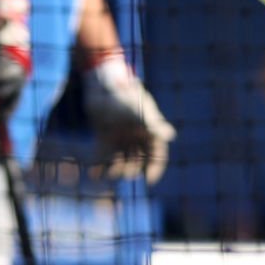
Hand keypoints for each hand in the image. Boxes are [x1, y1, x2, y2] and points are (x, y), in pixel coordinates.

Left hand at [80, 52, 176, 184]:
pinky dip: (99, 165)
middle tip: (125, 174)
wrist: (101, 84)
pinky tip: (94, 175)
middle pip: (138, 159)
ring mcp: (120, 136)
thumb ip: (153, 125)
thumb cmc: (124, 95)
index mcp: (149, 129)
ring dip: (116, 169)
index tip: (148, 180)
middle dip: (133, 169)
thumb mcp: (138, 111)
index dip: (155, 167)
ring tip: (110, 174)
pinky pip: (103, 154)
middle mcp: (135, 135)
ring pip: (121, 159)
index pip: (157, 152)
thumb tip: (171, 135)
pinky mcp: (104, 136)